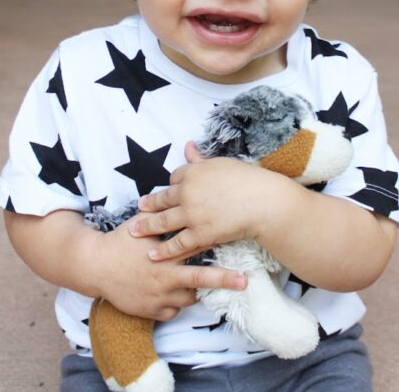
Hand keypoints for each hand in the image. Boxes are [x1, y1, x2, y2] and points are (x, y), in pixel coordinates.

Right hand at [88, 212, 246, 320]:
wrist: (94, 268)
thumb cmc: (119, 242)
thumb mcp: (140, 224)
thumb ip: (160, 215)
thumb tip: (176, 195)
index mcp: (164, 256)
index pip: (195, 249)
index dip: (215, 245)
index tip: (235, 247)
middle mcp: (164, 278)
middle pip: (199, 280)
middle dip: (223, 280)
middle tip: (243, 280)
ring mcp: (158, 298)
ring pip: (189, 299)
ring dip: (197, 291)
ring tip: (207, 285)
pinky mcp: (151, 312)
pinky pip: (173, 312)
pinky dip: (177, 305)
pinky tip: (176, 295)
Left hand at [130, 142, 296, 261]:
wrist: (264, 203)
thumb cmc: (248, 181)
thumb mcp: (222, 165)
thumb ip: (201, 160)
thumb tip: (188, 146)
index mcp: (194, 172)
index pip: (175, 177)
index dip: (171, 185)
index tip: (165, 192)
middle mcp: (188, 192)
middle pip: (162, 199)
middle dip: (148, 205)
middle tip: (138, 208)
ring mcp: (192, 214)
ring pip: (163, 221)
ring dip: (147, 226)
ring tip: (134, 230)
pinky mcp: (200, 233)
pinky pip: (177, 243)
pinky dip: (164, 249)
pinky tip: (153, 254)